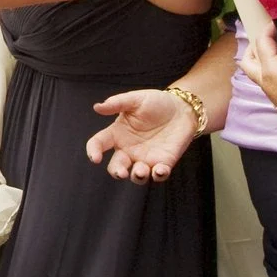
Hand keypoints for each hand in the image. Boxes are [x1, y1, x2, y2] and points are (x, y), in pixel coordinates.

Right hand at [85, 87, 199, 182]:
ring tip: (140, 171)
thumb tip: (97, 107)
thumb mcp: (135, 99)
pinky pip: (158, 174)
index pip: (99, 144)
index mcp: (117, 133)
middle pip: (116, 166)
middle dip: (116, 172)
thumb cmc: (156, 102)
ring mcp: (145, 158)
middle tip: (121, 173)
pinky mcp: (163, 162)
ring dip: (137, 176)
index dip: (93, 151)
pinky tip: (160, 170)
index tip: (95, 158)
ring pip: (136, 175)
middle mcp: (128, 149)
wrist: (182, 108)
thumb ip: (117, 103)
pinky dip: (158, 175)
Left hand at [241, 20, 276, 148]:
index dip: (267, 30)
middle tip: (266, 37)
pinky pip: (271, 82)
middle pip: (249, 61)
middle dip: (254, 48)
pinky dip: (274, 72)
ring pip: (258, 73)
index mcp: (270, 71)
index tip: (275, 22)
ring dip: (263, 61)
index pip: (261, 44)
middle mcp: (266, 83)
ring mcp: (272, 94)